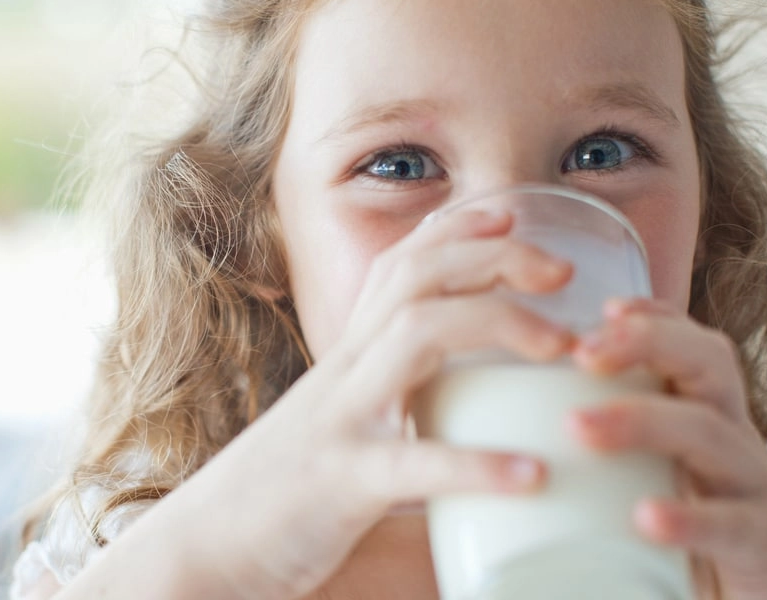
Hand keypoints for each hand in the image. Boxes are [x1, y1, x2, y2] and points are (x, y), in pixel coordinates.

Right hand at [161, 208, 573, 599]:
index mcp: (348, 361)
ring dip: (497, 325)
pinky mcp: (340, 483)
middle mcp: (343, 374)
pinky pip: (412, 463)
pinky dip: (476, 464)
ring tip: (561, 347)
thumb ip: (400, 416)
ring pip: (415, 335)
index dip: (455, 229)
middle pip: (415, 278)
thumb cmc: (283, 496)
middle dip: (492, 257)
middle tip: (563, 270)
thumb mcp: (341, 432)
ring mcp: (340, 422)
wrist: (203, 550)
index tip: (512, 215)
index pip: (398, 267)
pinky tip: (532, 474)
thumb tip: (482, 434)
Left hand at [569, 298, 766, 599]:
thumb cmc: (717, 531)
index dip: (654, 318)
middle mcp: (734, 440)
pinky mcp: (765, 542)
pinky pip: (731, 522)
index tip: (604, 308)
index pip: (692, 347)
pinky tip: (646, 516)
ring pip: (708, 432)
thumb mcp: (673, 476)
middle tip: (583, 352)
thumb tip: (531, 442)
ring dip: (640, 421)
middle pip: (706, 364)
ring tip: (579, 426)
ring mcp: (754, 487)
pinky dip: (689, 517)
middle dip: (646, 343)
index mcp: (709, 418)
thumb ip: (624, 451)